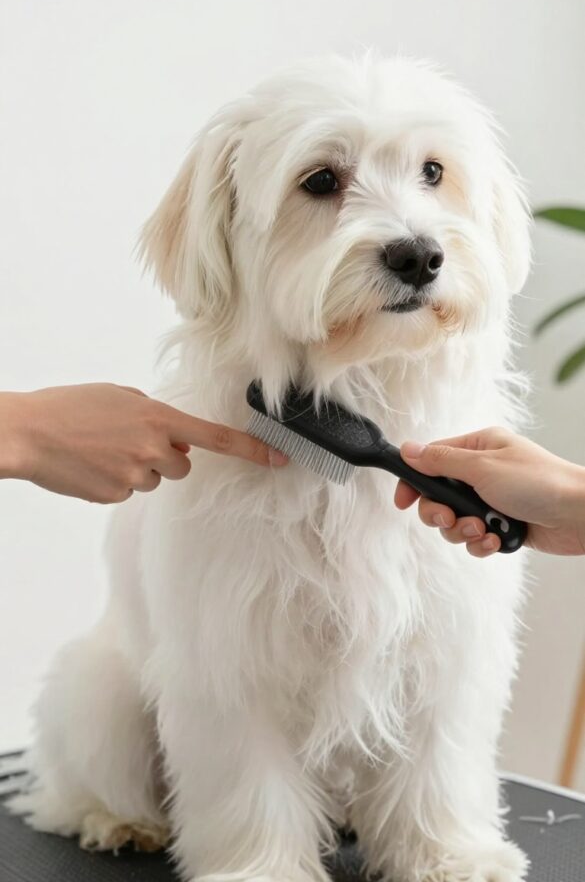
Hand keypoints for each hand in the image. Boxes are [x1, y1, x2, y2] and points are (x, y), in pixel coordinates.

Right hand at [0, 384, 286, 503]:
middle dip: (167, 457)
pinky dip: (116, 480)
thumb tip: (173, 439)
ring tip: (105, 450)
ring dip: (140, 468)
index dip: (251, 450)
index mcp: (158, 419)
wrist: (30, 433)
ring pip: (154, 479)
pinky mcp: (115, 496)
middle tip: (133, 441)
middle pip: (182, 466)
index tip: (279, 460)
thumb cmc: (71, 408)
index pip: (216, 439)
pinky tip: (93, 465)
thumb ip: (154, 415)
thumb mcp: (121, 397)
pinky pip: (129, 491)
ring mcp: (134, 476)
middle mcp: (153, 450)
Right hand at [394, 427, 584, 556]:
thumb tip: (407, 449)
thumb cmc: (539, 482)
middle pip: (439, 496)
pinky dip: (481, 543)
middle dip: (441, 514)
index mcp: (478, 448)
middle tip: (450, 520)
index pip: (431, 460)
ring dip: (463, 531)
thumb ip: (440, 461)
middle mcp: (482, 472)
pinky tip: (495, 540)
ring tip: (481, 530)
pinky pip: (475, 538)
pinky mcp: (502, 524)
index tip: (404, 502)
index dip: (414, 482)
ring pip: (455, 522)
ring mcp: (492, 500)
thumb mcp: (482, 467)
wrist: (579, 514)